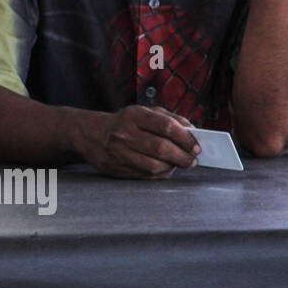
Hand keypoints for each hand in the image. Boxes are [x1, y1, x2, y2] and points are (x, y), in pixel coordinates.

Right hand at [74, 105, 199, 177]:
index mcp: (132, 115)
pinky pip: (145, 176)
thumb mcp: (144, 112)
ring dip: (172, 167)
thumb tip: (193, 131)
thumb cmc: (123, 123)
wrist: (90, 134)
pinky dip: (160, 174)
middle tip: (192, 160)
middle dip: (182, 157)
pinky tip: (164, 168)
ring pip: (154, 166)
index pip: (166, 126)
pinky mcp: (115, 168)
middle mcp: (123, 133)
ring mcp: (118, 152)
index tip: (197, 147)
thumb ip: (170, 118)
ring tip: (178, 164)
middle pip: (161, 148)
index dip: (186, 138)